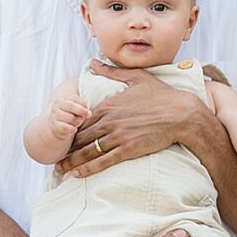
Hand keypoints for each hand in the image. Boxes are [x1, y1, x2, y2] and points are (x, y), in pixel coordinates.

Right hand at [48, 92, 91, 146]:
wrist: (59, 127)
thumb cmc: (71, 116)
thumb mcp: (77, 109)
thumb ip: (83, 108)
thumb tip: (88, 113)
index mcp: (62, 100)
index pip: (74, 98)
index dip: (83, 105)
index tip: (88, 111)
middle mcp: (56, 106)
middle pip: (71, 106)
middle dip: (81, 112)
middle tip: (86, 116)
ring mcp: (54, 116)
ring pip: (70, 117)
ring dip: (77, 121)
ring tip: (77, 123)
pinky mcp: (54, 126)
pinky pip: (65, 127)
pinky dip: (72, 129)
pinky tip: (74, 129)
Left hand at [60, 72, 203, 178]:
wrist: (181, 114)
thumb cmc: (161, 95)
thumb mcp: (135, 77)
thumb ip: (110, 72)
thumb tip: (93, 62)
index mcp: (108, 106)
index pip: (82, 120)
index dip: (70, 130)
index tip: (62, 136)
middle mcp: (109, 121)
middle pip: (81, 137)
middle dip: (66, 148)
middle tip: (55, 157)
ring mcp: (118, 136)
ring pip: (88, 151)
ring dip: (72, 161)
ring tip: (60, 169)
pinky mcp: (128, 150)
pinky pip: (103, 161)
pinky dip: (88, 168)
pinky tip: (77, 174)